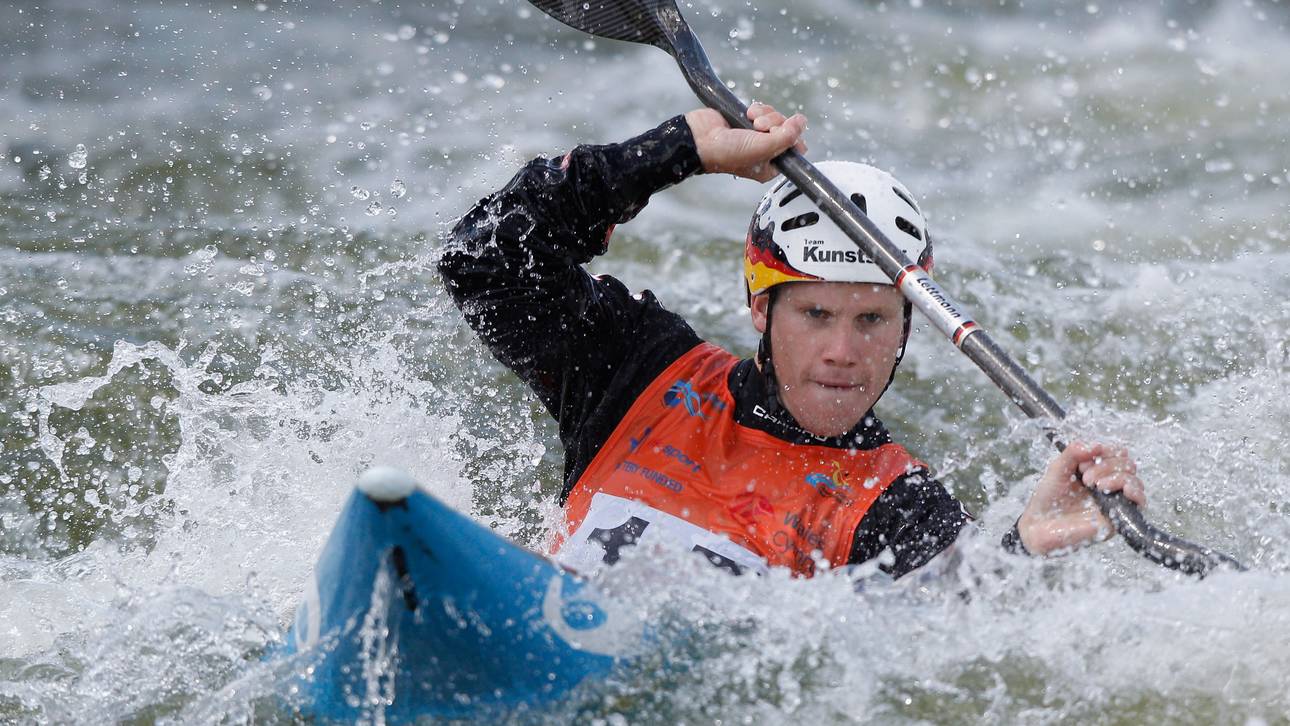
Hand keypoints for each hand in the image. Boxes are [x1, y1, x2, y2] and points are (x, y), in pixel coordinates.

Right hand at [685, 103, 807, 182]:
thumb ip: (787, 137)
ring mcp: (756, 135)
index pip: (796, 148)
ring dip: (766, 115)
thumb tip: (802, 121)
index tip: (780, 134)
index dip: (792, 137)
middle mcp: (765, 151)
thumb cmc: (727, 153)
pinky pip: (764, 110)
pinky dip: (758, 109)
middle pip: (787, 129)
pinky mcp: (747, 121)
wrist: (700, 139)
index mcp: (771, 165)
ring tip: (752, 120)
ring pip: (776, 117)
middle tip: (761, 128)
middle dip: (776, 123)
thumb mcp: (762, 149)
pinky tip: (748, 114)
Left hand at [1017, 441, 1146, 555]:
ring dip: (1116, 477)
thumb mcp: (1058, 468)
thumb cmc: (1049, 498)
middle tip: (1085, 478)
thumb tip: (1097, 445)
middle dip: (1106, 466)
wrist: (1040, 526)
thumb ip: (1074, 452)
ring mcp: (1115, 500)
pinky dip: (1135, 492)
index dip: (1104, 452)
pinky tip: (1123, 491)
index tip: (1082, 464)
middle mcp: (1109, 484)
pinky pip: (1140, 502)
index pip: (1117, 453)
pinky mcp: (1119, 517)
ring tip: (1094, 486)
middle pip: (1127, 464)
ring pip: (1134, 480)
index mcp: (1097, 470)